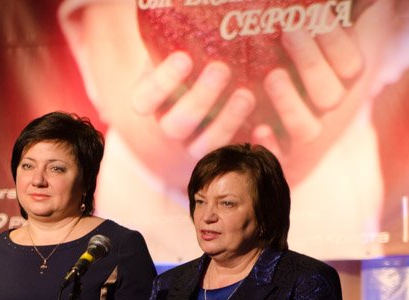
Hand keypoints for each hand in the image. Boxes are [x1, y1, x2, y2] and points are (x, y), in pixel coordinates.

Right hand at [131, 51, 255, 159]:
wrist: (202, 107)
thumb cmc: (190, 65)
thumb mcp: (172, 49)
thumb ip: (172, 30)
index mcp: (152, 101)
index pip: (144, 99)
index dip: (162, 83)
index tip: (184, 57)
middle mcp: (169, 128)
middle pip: (175, 125)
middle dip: (198, 99)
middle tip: (221, 68)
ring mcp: (195, 146)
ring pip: (204, 146)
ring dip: (225, 122)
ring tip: (246, 94)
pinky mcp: (222, 156)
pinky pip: (232, 161)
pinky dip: (247, 148)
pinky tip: (264, 129)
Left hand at [252, 3, 391, 184]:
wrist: (290, 145)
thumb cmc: (305, 80)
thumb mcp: (328, 52)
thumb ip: (345, 25)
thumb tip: (369, 2)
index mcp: (343, 86)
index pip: (351, 66)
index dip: (337, 42)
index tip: (316, 14)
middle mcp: (329, 114)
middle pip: (329, 94)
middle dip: (310, 61)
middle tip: (289, 31)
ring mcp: (305, 140)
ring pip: (306, 129)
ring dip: (290, 103)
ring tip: (272, 76)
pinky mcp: (281, 161)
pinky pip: (278, 160)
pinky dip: (270, 146)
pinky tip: (258, 130)